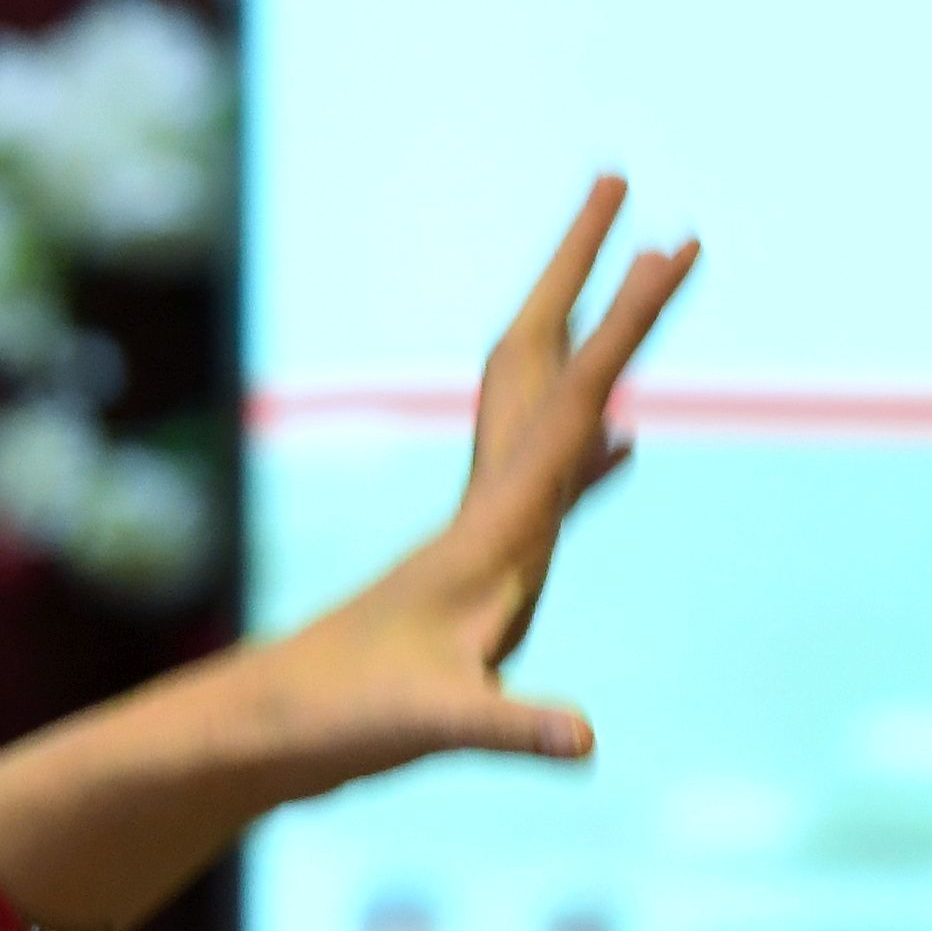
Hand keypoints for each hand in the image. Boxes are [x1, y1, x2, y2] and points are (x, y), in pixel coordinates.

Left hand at [0, 178, 694, 930]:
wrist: (261, 733)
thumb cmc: (333, 726)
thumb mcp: (432, 729)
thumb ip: (509, 731)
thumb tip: (584, 741)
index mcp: (489, 531)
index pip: (571, 404)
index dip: (625, 325)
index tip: (670, 242)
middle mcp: (485, 515)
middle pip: (548, 373)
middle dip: (590, 282)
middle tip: (628, 189)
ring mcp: (480, 541)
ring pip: (547, 419)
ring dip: (598, 355)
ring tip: (635, 293)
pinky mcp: (476, 577)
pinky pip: (554, 489)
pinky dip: (596, 457)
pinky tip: (621, 445)